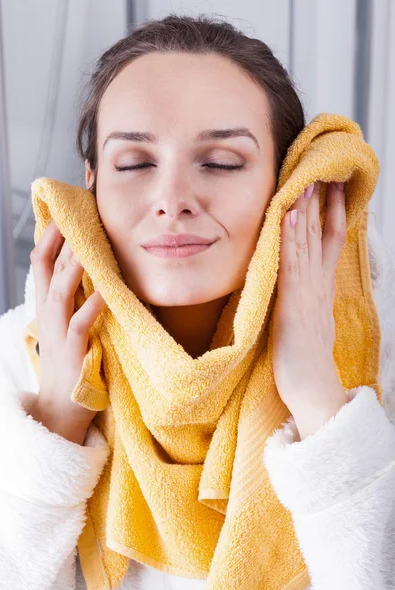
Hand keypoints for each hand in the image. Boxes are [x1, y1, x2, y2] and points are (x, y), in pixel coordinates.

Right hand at [29, 220, 106, 440]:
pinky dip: (93, 304)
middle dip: (63, 240)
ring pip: (61, 290)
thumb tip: (94, 268)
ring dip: (75, 264)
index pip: (41, 262)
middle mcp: (48, 314)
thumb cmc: (71, 361)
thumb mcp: (66, 324)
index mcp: (46, 305)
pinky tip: (107, 289)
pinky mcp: (73, 351)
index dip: (50, 235)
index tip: (65, 210)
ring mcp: (58, 332)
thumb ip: (75, 298)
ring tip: (89, 242)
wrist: (61, 408)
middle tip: (79, 213)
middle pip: (49, 269)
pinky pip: (82, 323)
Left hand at [272, 181, 349, 439]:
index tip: (333, 187)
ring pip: (307, 242)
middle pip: (322, 234)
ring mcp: (307, 291)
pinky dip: (289, 236)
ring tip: (307, 180)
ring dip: (307, 209)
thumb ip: (311, 298)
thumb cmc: (306, 358)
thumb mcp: (312, 320)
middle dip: (322, 201)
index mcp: (322, 286)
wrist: (312, 388)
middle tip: (323, 170)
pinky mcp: (293, 302)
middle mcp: (318, 284)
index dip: (333, 212)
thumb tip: (306, 283)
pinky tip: (288, 214)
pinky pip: (291, 261)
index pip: (330, 241)